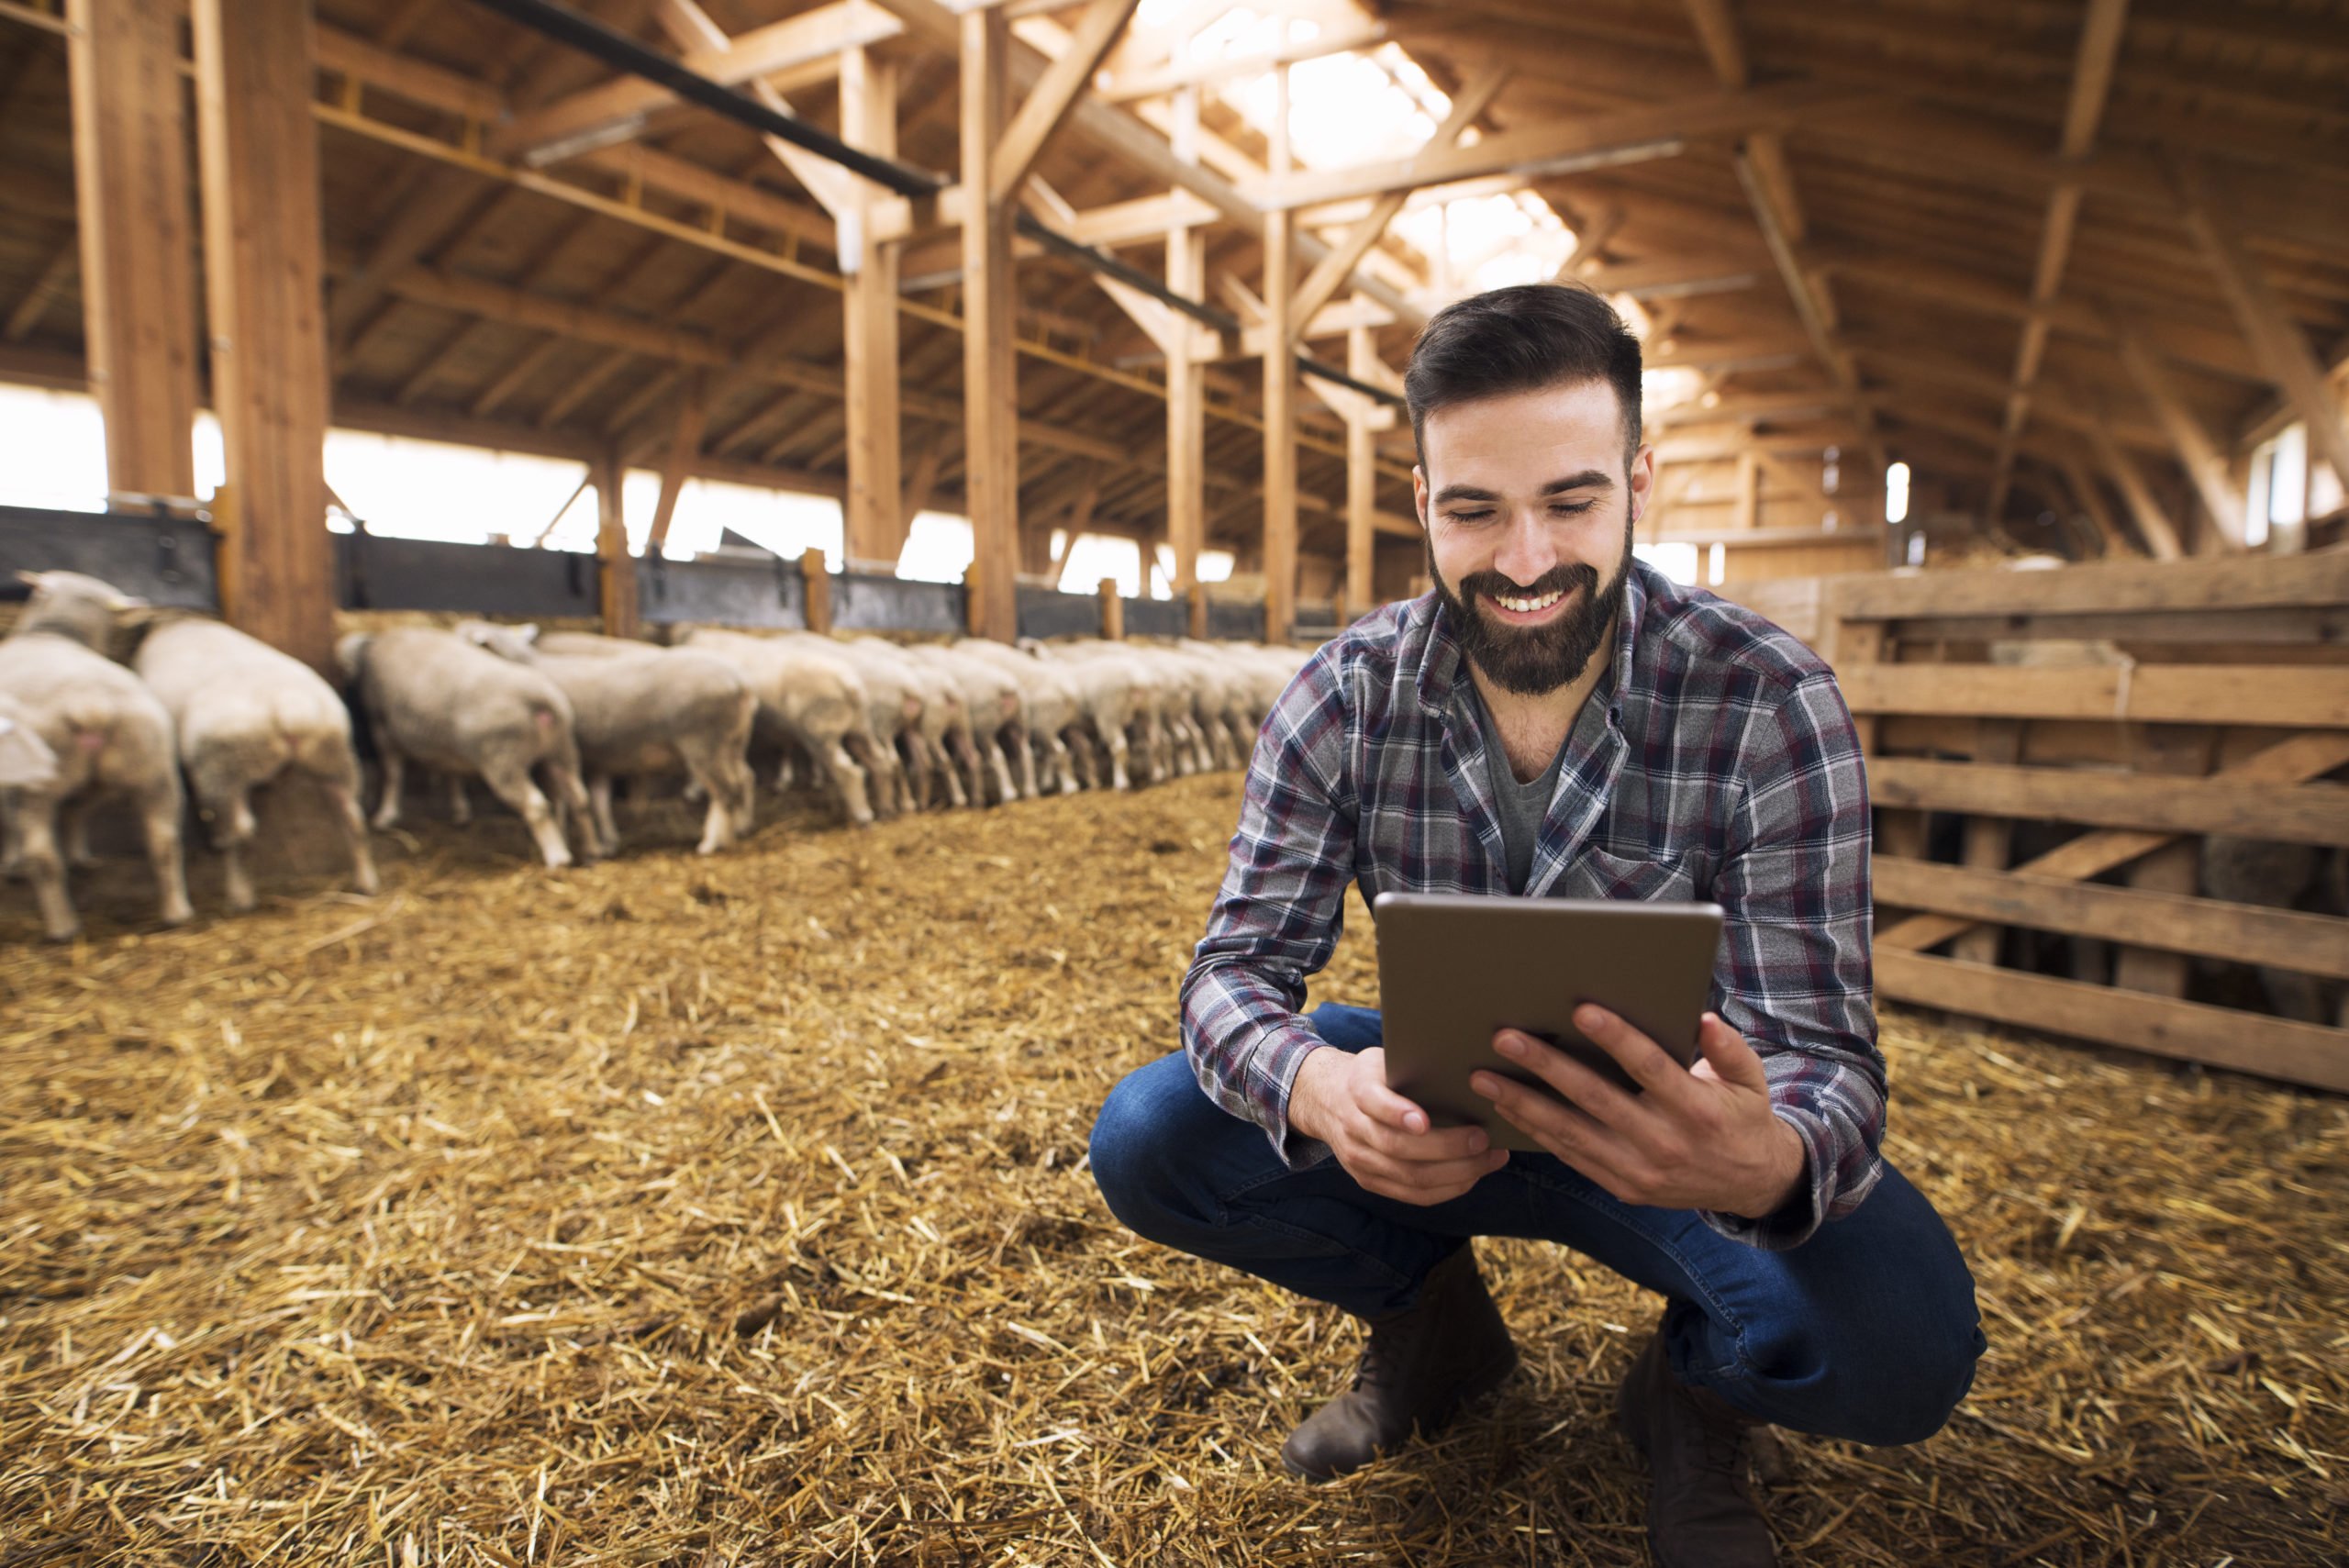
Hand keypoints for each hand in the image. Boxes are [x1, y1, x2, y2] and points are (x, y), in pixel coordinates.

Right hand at [1288, 1045, 1510, 1205]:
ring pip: (1410, 1177)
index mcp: (1357, 1089)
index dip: (1397, 1114)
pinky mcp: (1369, 1181)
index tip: (1425, 1121)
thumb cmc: (1371, 1076)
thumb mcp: (1380, 1059)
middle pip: (1398, 1147)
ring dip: (1457, 1172)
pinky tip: (1473, 1175)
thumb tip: (1467, 1070)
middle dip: (1447, 1147)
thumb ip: (1410, 1067)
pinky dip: (1447, 1188)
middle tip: (1483, 1138)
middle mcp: (1353, 1128)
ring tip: (1491, 1159)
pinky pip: (1413, 1195)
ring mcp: (1359, 1160)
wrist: (1325, 1100)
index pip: (1373, 1103)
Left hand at [1469, 1007, 1805, 1217]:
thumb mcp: (1751, 1080)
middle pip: (1595, 1099)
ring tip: (1484, 1077)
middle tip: (1505, 1039)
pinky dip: (1537, 1133)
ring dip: (1523, 1104)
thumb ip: (1729, 1048)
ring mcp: (1640, 1171)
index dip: (1616, 1038)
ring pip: (1572, 1134)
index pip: (1649, 1067)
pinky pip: (1572, 1157)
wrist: (1752, 1185)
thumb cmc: (1743, 1116)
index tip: (1581, 1009)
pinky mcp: (1624, 1187)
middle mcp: (1665, 1143)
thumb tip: (1704, 1019)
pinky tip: (1507, 1109)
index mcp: (1697, 1109)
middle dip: (1546, 1067)